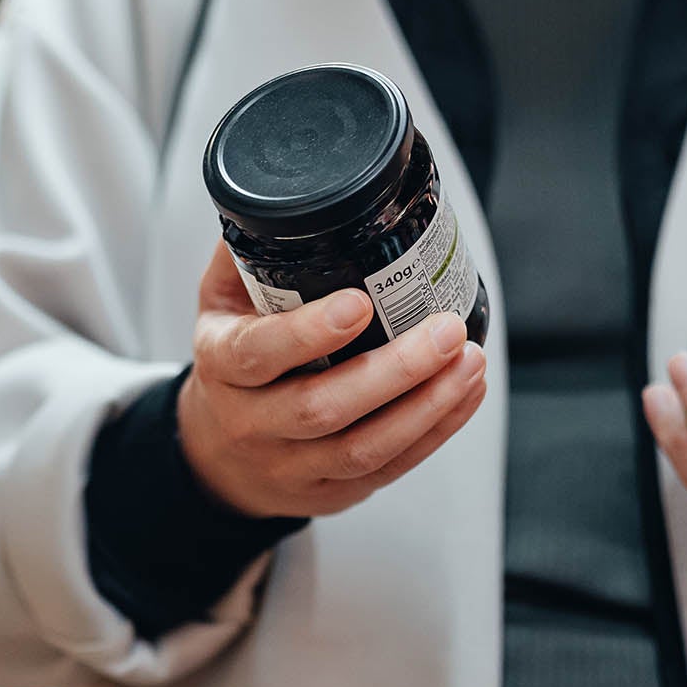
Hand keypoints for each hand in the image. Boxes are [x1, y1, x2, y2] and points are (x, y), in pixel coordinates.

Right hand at [179, 244, 487, 518]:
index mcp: (222, 365)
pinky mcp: (331, 492)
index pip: (260, 353)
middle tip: (445, 330)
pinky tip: (465, 394)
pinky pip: (389, 468)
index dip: (309, 333)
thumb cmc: (233, 364)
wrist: (217, 454)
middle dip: (394, 371)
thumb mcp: (220, 301)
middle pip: (323, 408)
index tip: (361, 303)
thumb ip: (251, 251)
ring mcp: (292, 465)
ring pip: (363, 447)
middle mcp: (252, 422)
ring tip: (469, 361)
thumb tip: (295, 193)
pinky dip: (435, 431)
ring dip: (426, 406)